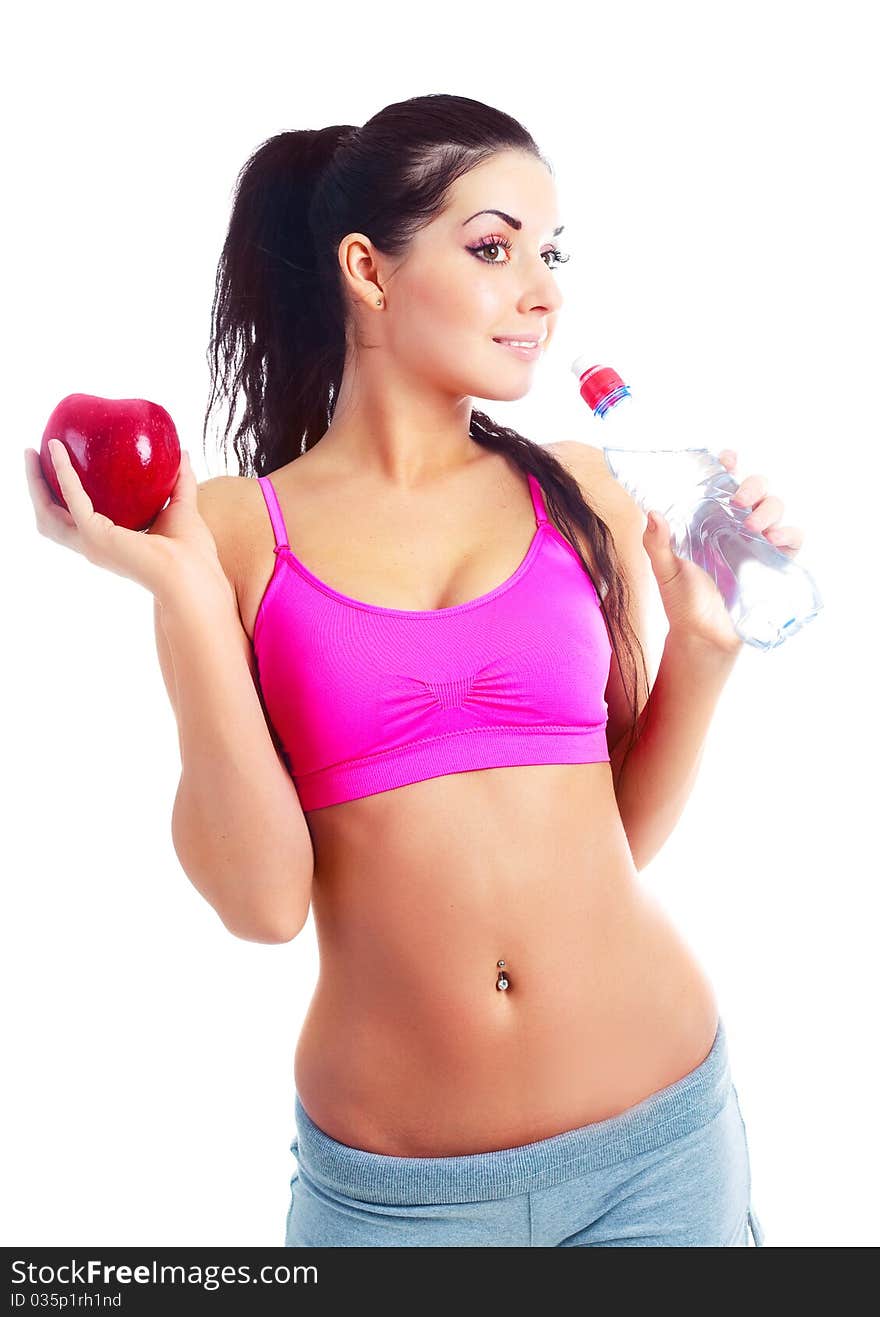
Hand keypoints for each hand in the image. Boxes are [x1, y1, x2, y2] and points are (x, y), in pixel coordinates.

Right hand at [25, 441, 234, 609]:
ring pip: (48, 512)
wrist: (193, 574)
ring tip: (32, 453)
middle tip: (33, 455)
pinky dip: (63, 474)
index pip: (73, 519)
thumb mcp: (182, 506)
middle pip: (50, 516)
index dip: (60, 495)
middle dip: (36, 487)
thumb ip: (181, 480)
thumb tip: (184, 452)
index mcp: (109, 542)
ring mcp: (91, 544)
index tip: (56, 466)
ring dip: (35, 482)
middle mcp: (94, 546)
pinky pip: (72, 499)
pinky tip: (59, 452)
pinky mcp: (95, 536)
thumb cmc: (192, 553)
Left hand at [641, 448, 805, 655]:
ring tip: (752, 525)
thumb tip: (652, 513)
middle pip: (756, 489)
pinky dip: (789, 534)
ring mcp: (756, 542)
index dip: (728, 465)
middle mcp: (735, 526)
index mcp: (709, 520)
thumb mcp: (665, 571)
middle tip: (739, 500)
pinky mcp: (773, 563)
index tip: (727, 458)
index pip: (722, 483)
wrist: (703, 637)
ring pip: (775, 508)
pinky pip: (793, 539)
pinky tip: (773, 540)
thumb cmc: (682, 602)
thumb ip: (657, 544)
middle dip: (753, 485)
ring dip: (769, 508)